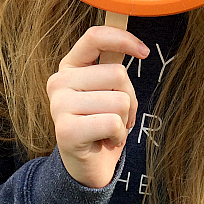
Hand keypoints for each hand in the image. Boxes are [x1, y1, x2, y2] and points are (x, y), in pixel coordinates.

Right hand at [46, 26, 149, 187]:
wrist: (88, 166)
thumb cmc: (101, 123)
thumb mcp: (106, 90)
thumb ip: (112, 66)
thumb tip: (137, 45)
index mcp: (69, 66)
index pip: (95, 37)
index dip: (124, 39)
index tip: (145, 53)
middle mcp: (59, 82)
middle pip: (117, 74)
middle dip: (129, 99)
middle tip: (118, 117)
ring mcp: (59, 106)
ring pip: (119, 100)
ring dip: (124, 120)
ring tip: (109, 130)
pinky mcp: (66, 130)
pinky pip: (112, 122)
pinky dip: (118, 135)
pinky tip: (105, 141)